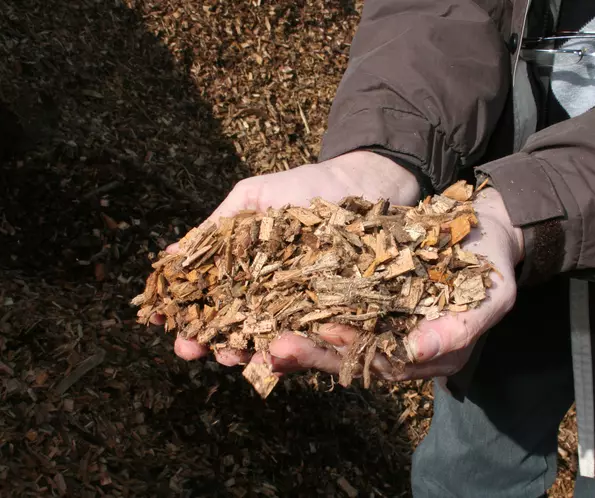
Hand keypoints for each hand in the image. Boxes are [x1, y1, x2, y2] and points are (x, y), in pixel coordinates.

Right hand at [158, 151, 420, 364]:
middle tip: (190, 349)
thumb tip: (167, 256)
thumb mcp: (252, 199)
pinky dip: (297, 349)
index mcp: (247, 275)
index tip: (160, 322)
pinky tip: (278, 350)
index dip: (185, 315)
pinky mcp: (338, 315)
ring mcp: (305, 310)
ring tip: (232, 356)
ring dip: (247, 353)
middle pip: (237, 330)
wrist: (361, 183)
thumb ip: (216, 228)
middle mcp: (272, 298)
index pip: (211, 303)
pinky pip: (316, 338)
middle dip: (209, 343)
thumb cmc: (303, 186)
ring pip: (272, 341)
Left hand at [267, 186, 523, 380]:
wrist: (483, 230)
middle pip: (351, 357)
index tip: (324, 335)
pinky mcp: (366, 299)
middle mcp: (400, 346)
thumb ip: (461, 328)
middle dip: (311, 354)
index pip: (386, 364)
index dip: (354, 351)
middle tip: (274, 347)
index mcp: (429, 356)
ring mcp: (380, 323)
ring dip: (299, 335)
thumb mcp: (492, 297)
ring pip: (334, 336)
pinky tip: (274, 302)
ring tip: (262, 334)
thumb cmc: (493, 265)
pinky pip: (332, 307)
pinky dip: (304, 307)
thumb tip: (417, 351)